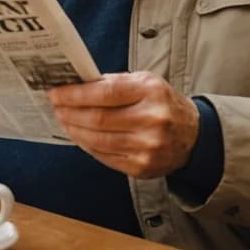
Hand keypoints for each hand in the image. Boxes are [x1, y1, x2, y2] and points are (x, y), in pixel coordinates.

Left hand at [48, 72, 199, 178]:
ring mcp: (148, 147)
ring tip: (64, 121)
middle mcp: (152, 119)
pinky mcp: (143, 167)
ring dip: (75, 130)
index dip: (75, 94)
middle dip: (70, 113)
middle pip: (98, 118)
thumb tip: (75, 86)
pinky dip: (88, 146)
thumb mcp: (145, 82)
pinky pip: (105, 157)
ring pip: (99, 140)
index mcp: (150, 92)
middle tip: (56, 108)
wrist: (193, 136)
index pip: (105, 92)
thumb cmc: (162, 103)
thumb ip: (114, 83)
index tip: (56, 93)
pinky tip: (80, 137)